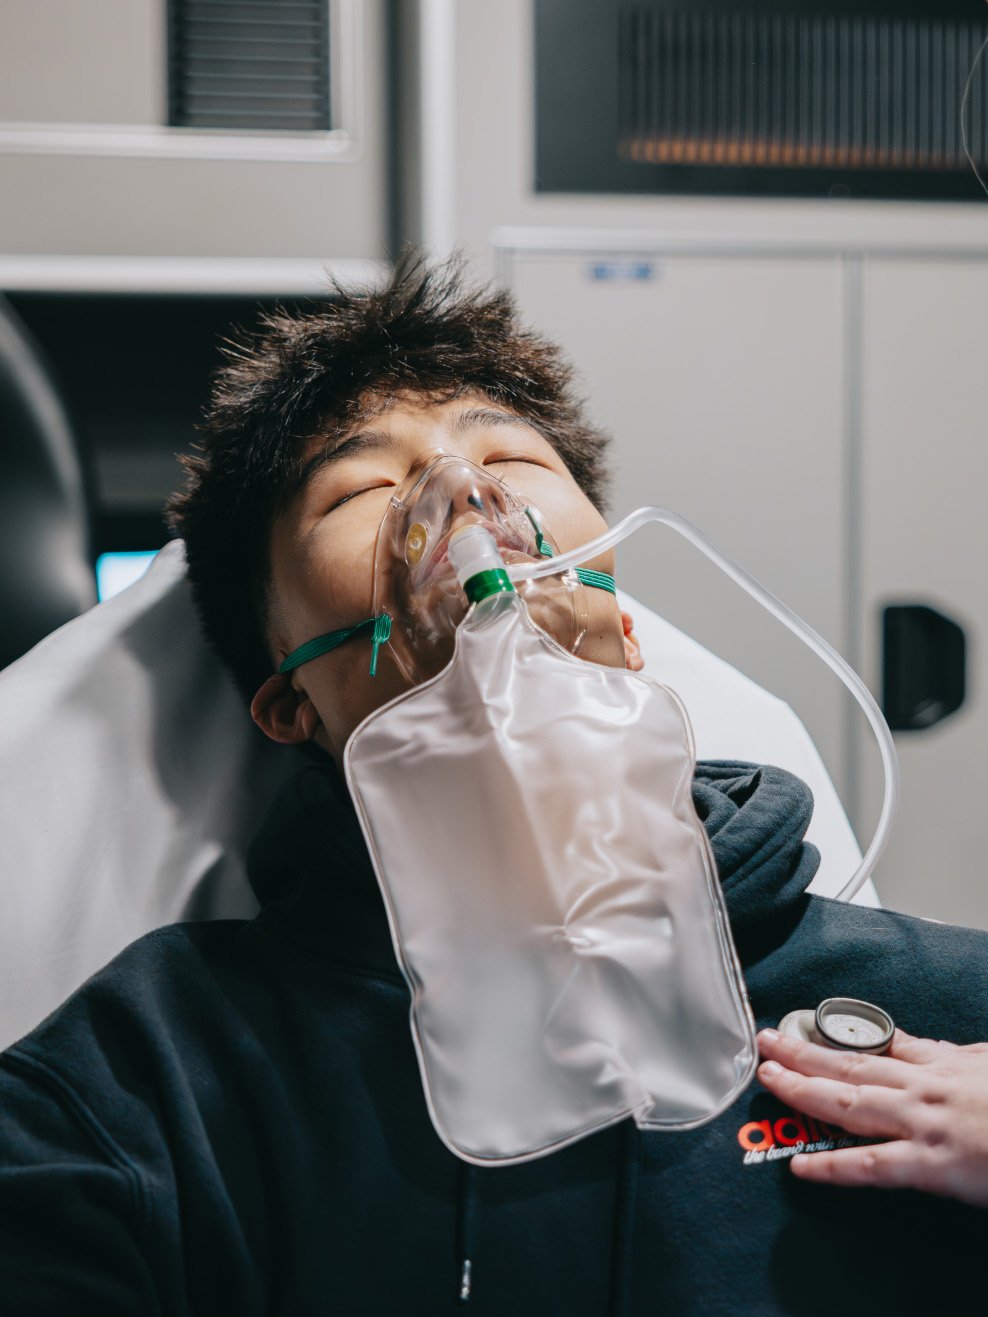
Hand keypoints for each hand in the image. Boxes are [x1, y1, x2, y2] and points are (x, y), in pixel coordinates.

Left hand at [756, 1027, 987, 1207]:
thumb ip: (966, 1058)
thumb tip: (948, 1052)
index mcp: (946, 1064)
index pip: (885, 1045)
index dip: (841, 1038)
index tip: (810, 1030)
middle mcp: (925, 1086)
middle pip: (851, 1062)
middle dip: (803, 1050)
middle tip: (767, 1040)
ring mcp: (923, 1122)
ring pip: (848, 1099)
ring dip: (801, 1087)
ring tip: (767, 1078)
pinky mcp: (931, 1164)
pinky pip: (871, 1166)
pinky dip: (832, 1168)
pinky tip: (801, 1168)